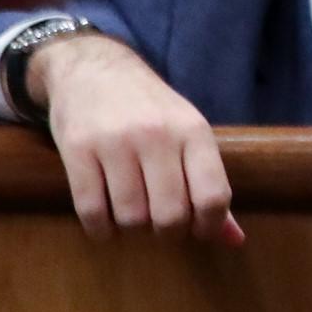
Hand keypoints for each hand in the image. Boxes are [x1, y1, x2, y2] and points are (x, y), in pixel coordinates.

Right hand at [29, 33, 246, 247]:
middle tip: (159, 225)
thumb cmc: (148, 109)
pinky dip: (100, 229)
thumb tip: (234, 241)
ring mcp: (114, 142)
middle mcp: (156, 135)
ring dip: (131, 228)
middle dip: (166, 232)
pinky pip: (91, 211)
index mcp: (192, 131)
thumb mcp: (187, 135)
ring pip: (130, 217)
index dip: (208, 226)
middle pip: (170, 215)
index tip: (196, 230)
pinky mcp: (77, 150)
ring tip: (130, 215)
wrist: (92, 69)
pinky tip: (104, 223)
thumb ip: (209, 187)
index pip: (212, 196)